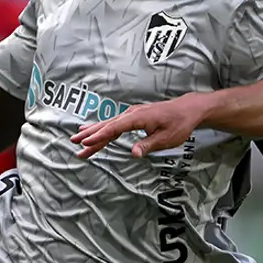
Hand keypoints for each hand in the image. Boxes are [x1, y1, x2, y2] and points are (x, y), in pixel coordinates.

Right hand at [70, 92, 209, 158]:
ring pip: (110, 123)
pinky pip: (116, 123)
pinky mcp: (135, 116)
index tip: (86, 143)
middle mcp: (133, 113)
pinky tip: (97, 130)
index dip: (99, 136)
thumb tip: (133, 153)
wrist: (188, 109)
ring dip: (95, 131)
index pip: (114, 128)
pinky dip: (104, 128)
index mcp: (138, 117)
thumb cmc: (179, 123)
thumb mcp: (167, 137)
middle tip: (74, 141)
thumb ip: (148, 145)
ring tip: (78, 137)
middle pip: (108, 125)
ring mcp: (133, 114)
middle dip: (91, 134)